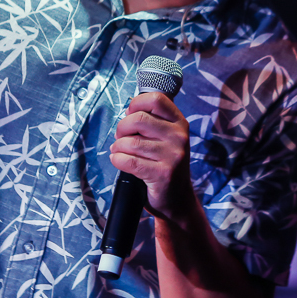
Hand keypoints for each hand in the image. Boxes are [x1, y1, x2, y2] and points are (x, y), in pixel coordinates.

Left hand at [109, 92, 192, 222]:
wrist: (176, 198)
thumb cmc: (164, 164)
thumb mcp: (165, 138)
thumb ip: (151, 121)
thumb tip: (128, 111)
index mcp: (179, 122)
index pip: (156, 99)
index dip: (136, 104)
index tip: (130, 114)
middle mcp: (179, 136)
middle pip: (139, 119)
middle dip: (122, 128)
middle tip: (121, 138)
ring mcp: (173, 155)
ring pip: (130, 142)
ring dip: (117, 148)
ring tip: (120, 152)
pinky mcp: (162, 173)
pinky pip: (128, 161)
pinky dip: (117, 160)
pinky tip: (120, 162)